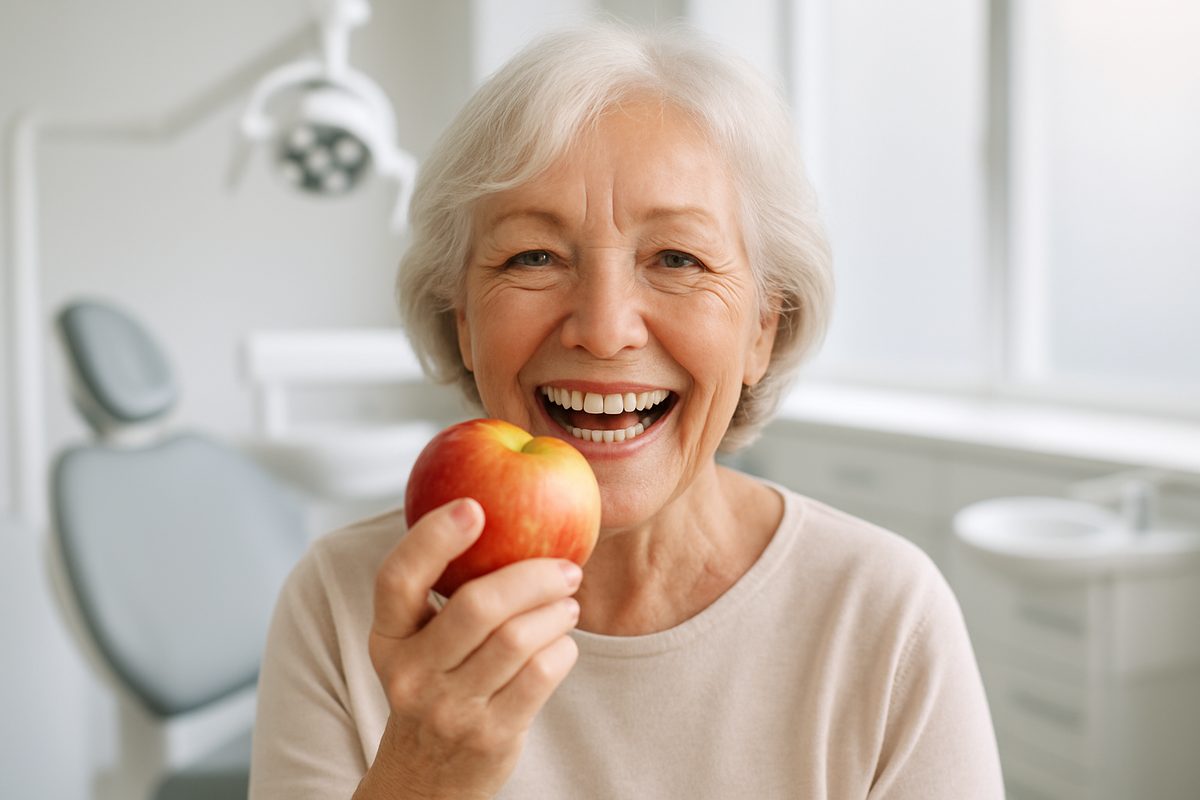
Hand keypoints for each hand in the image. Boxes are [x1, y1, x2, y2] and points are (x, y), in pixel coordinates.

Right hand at [354, 498, 581, 799]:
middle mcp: (410, 674)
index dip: (433, 538)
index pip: (398, 579)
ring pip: (518, 639)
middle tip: (566, 566)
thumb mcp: (417, 644)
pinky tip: (562, 644)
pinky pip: (541, 673)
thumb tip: (498, 505)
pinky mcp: (490, 735)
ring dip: (556, 612)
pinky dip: (562, 649)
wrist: (424, 781)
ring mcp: (449, 708)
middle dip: (533, 575)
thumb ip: (443, 591)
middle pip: (478, 606)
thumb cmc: (434, 685)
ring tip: (569, 604)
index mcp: (388, 639)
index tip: (474, 506)